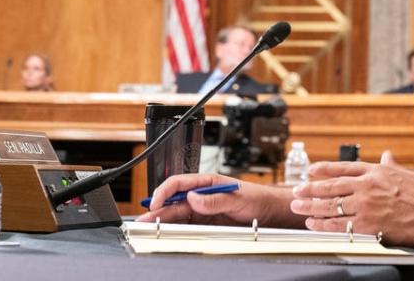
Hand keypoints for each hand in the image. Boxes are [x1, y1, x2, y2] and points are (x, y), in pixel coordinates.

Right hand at [136, 173, 300, 227]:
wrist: (269, 212)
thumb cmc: (257, 198)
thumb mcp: (237, 198)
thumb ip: (215, 199)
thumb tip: (193, 197)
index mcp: (208, 182)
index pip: (180, 183)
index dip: (165, 191)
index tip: (156, 201)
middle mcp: (202, 194)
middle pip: (174, 201)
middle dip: (157, 209)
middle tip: (143, 221)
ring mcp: (203, 209)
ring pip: (177, 214)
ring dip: (162, 219)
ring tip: (148, 228)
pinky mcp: (205, 222)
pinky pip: (186, 224)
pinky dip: (174, 227)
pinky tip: (164, 231)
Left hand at [290, 151, 413, 249]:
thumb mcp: (407, 174)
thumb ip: (392, 165)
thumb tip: (387, 154)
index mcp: (376, 172)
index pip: (344, 168)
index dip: (325, 169)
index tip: (311, 170)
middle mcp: (367, 186)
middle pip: (332, 186)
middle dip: (310, 189)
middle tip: (296, 191)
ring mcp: (366, 206)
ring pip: (331, 205)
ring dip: (311, 207)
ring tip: (297, 207)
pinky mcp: (367, 225)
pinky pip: (339, 224)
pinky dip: (323, 224)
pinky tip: (312, 224)